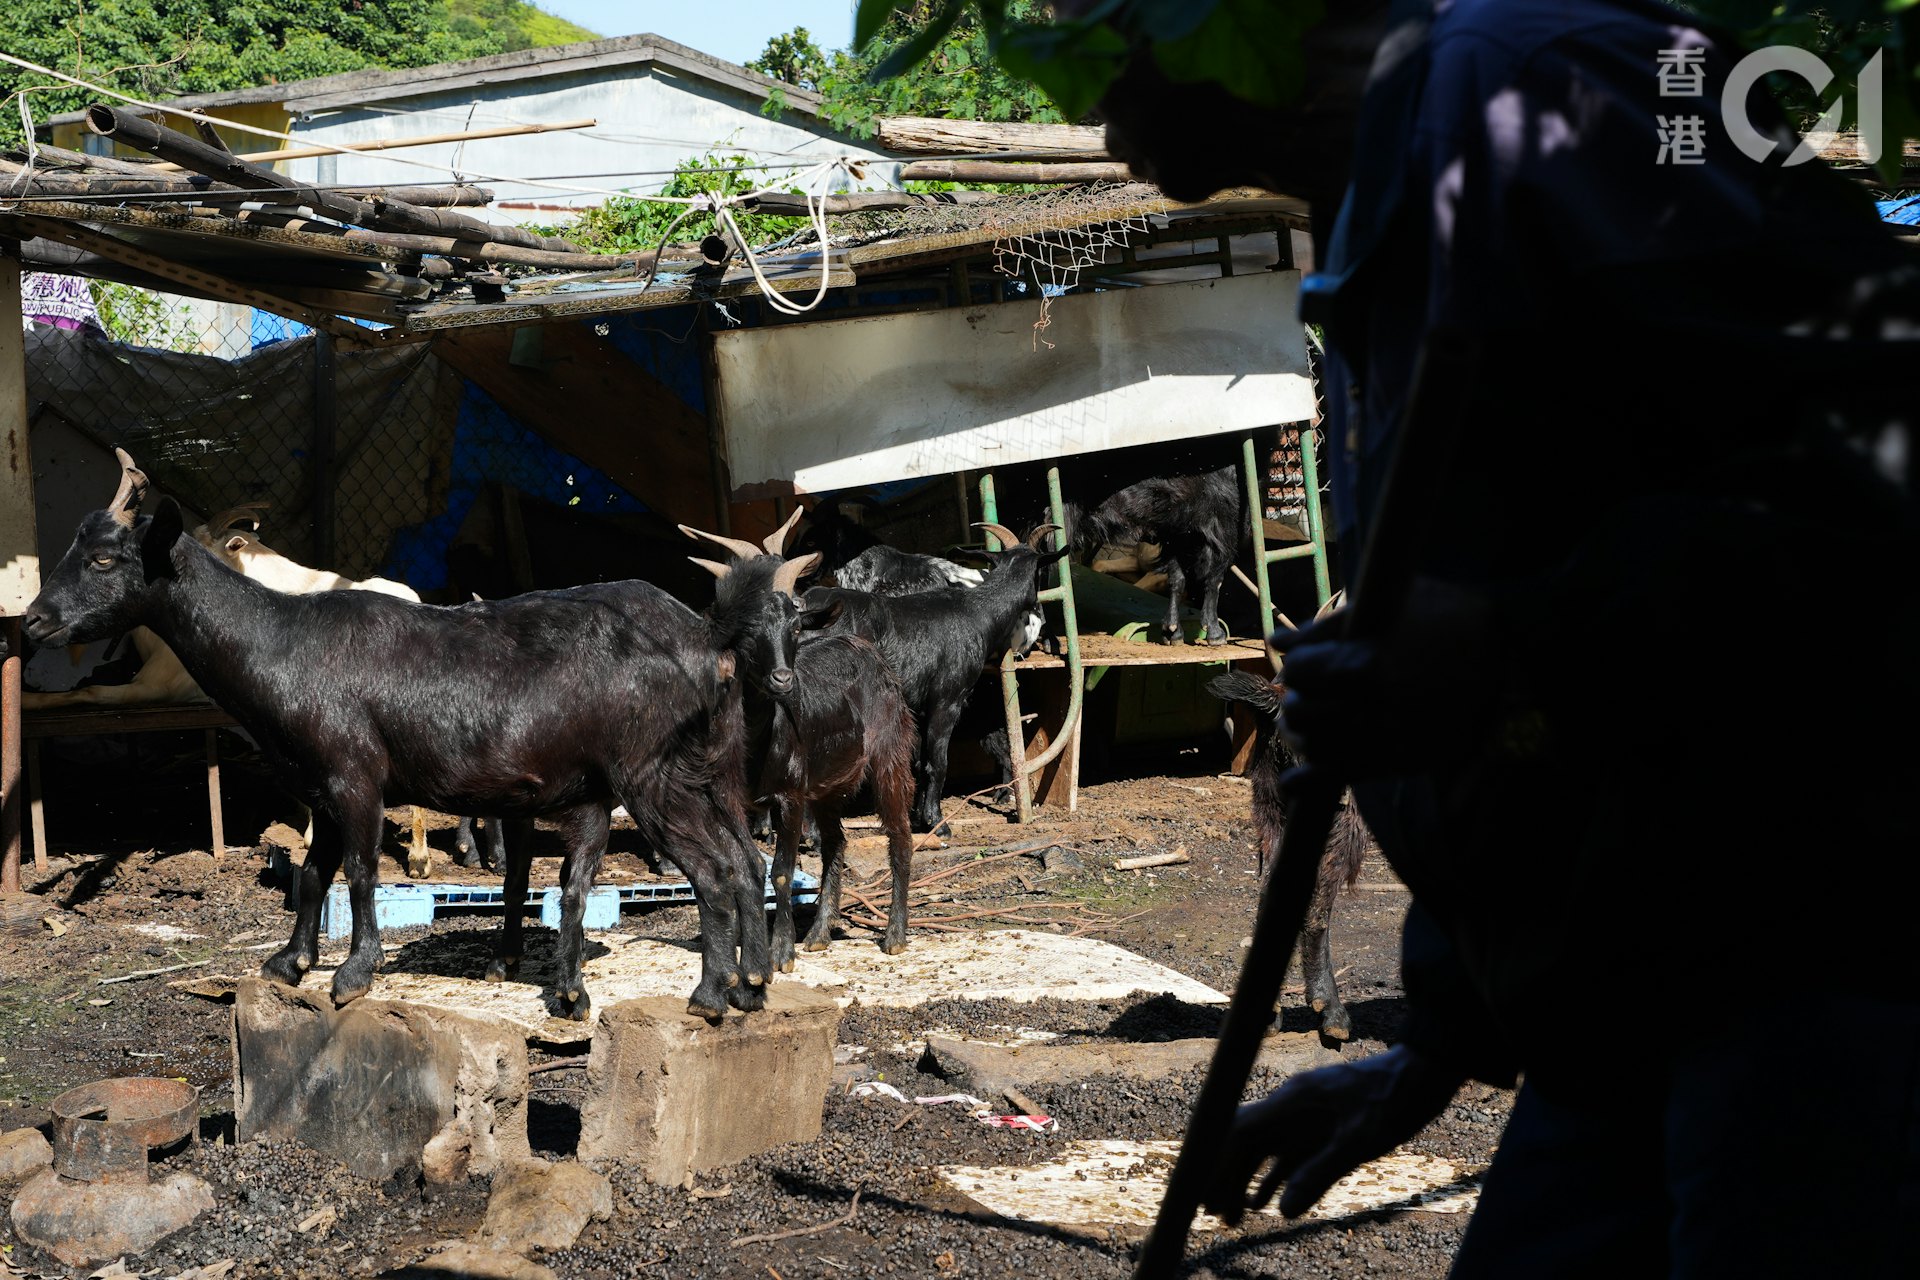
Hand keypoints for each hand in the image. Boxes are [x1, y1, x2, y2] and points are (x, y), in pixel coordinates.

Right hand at [1200, 1045, 1464, 1223]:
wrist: (1425, 1073)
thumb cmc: (1394, 1100)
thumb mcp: (1360, 1141)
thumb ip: (1320, 1174)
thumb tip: (1284, 1212)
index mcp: (1292, 1101)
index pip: (1237, 1130)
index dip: (1216, 1160)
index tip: (1203, 1188)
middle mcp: (1290, 1107)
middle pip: (1244, 1143)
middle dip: (1225, 1177)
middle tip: (1214, 1215)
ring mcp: (1305, 1116)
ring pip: (1263, 1151)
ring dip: (1245, 1181)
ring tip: (1233, 1218)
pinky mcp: (1322, 1127)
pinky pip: (1287, 1154)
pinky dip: (1273, 1178)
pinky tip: (1265, 1203)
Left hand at [1273, 577, 1497, 778]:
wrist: (1510, 659)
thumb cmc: (1448, 619)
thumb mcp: (1388, 607)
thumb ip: (1327, 626)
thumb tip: (1278, 642)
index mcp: (1363, 664)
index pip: (1299, 672)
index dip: (1301, 664)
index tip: (1310, 660)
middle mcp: (1368, 708)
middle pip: (1300, 711)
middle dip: (1300, 699)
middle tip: (1311, 692)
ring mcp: (1383, 739)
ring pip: (1314, 747)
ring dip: (1304, 735)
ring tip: (1311, 722)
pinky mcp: (1397, 762)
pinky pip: (1338, 779)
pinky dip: (1308, 781)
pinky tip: (1296, 779)